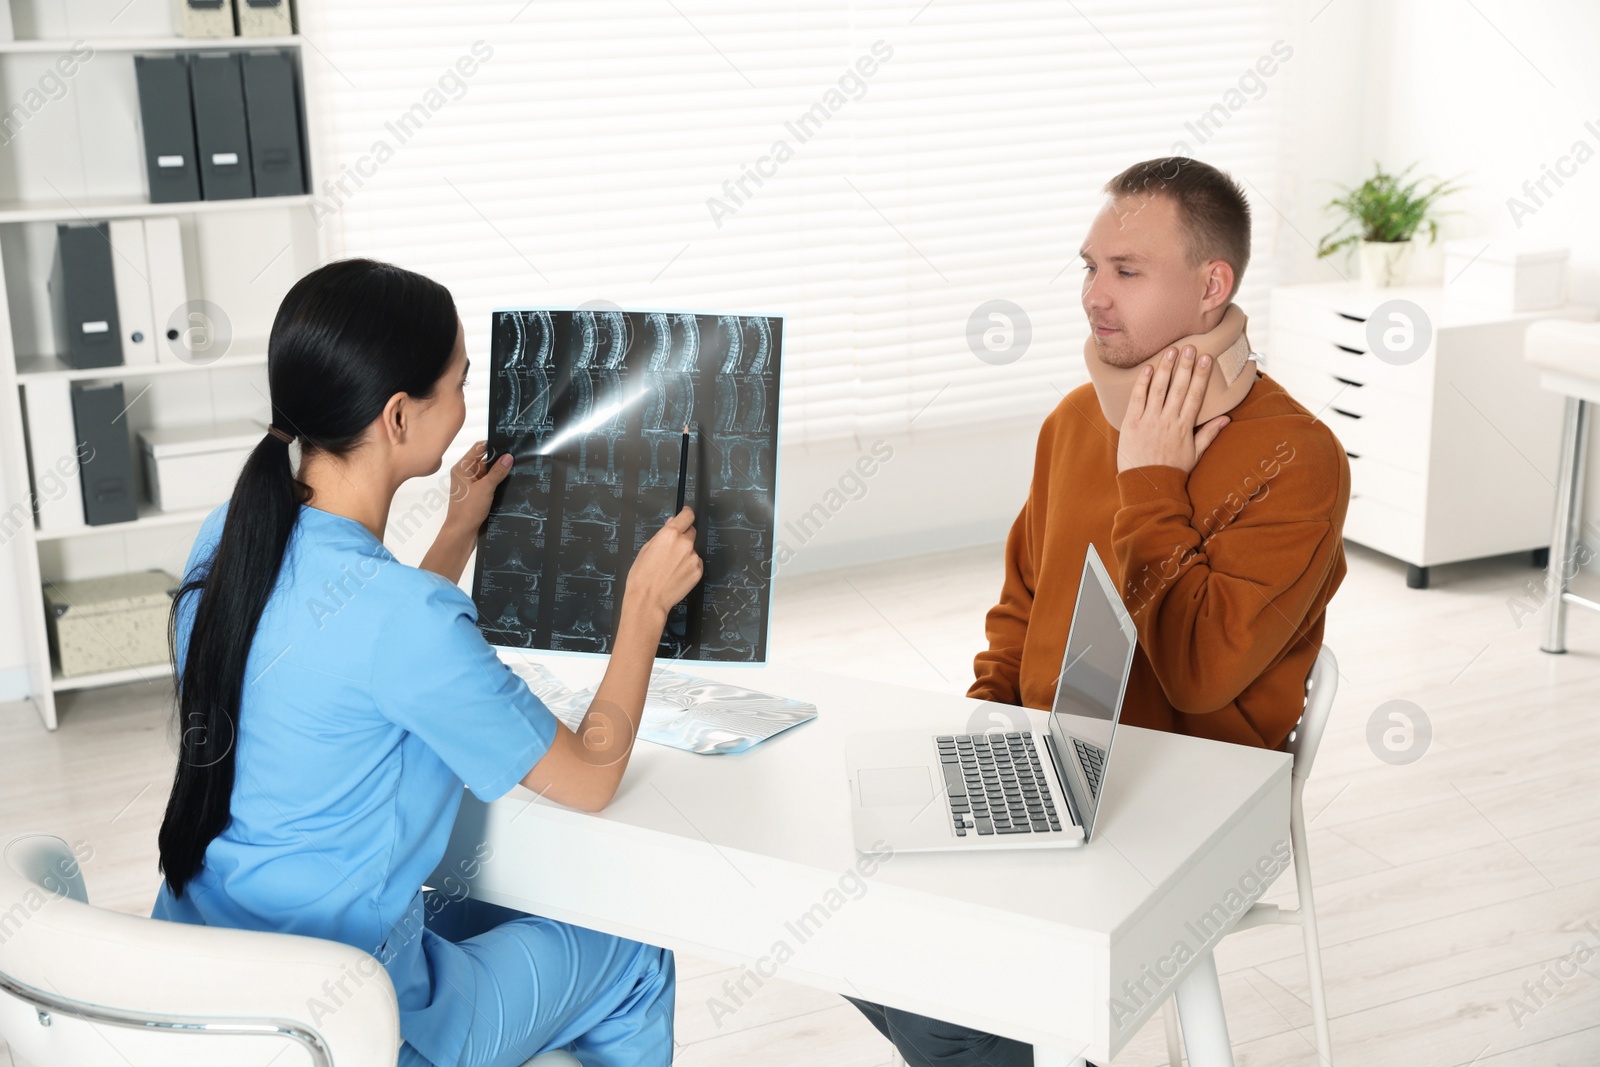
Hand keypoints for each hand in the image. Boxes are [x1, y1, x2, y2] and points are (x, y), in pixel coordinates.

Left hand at [444, 440, 512, 532]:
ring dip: (499, 474)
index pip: (479, 448)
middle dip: (499, 460)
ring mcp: (470, 485)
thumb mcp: (485, 488)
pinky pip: (488, 484)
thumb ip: (497, 472)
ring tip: (514, 472)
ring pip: (488, 473)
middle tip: (516, 459)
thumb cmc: (467, 510)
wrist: (461, 533)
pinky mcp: (476, 495)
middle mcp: (465, 474)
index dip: (493, 445)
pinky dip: (497, 484)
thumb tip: (508, 457)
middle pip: (484, 460)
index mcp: (462, 468)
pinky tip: (508, 484)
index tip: (509, 444)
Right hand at [625, 507, 702, 620]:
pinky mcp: (698, 571)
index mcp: (670, 534)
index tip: (686, 514)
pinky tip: (676, 574)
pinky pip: (695, 563)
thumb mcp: (646, 549)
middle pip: (691, 532)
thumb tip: (672, 523)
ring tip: (670, 567)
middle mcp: (685, 543)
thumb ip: (662, 534)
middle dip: (684, 537)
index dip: (687, 514)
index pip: (687, 516)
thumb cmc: (642, 576)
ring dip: (685, 554)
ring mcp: (693, 557)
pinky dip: (688, 566)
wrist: (648, 599)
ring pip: (692, 550)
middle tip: (671, 550)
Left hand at [1116, 345, 1229, 473]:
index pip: (1196, 395)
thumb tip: (1227, 419)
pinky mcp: (1131, 423)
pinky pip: (1137, 398)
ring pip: (1159, 389)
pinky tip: (1147, 368)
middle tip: (1191, 346)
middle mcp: (1169, 420)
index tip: (1206, 358)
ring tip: (1171, 351)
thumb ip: (1209, 433)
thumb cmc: (1172, 470)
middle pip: (1179, 387)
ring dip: (1165, 368)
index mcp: (1185, 426)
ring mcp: (1149, 420)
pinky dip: (1142, 382)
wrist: (1148, 486)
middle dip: (1186, 365)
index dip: (1201, 375)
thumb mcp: (1195, 453)